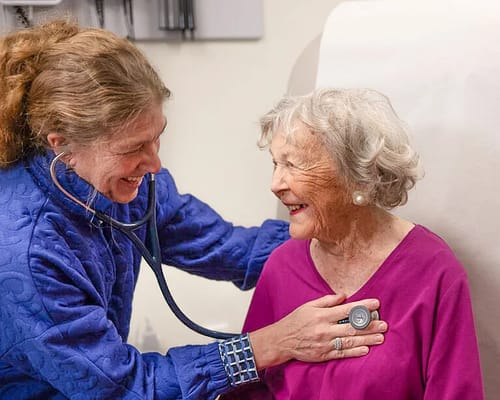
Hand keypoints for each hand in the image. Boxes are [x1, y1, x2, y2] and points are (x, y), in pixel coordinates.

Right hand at [249, 294, 386, 369]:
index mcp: (321, 315)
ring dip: (367, 339)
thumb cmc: (296, 320)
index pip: (347, 309)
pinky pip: (342, 353)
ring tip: (381, 337)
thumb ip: (327, 301)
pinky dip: (355, 351)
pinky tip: (366, 349)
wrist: (282, 340)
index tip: (376, 303)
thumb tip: (344, 295)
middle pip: (351, 326)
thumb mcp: (308, 306)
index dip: (363, 306)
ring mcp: (324, 343)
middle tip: (384, 323)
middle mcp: (324, 329)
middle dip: (370, 325)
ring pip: (350, 340)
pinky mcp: (323, 355)